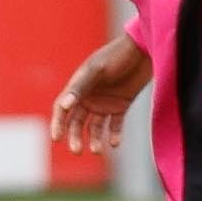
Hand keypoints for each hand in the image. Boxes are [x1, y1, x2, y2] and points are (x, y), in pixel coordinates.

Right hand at [49, 33, 152, 154]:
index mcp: (78, 87)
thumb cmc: (117, 56)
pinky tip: (114, 143)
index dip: (58, 124)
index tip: (57, 139)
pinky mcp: (121, 105)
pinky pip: (115, 125)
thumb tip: (62, 107)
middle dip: (75, 137)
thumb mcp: (96, 70)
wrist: (144, 50)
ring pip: (94, 127)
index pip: (62, 109)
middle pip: (76, 122)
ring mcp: (104, 102)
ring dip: (94, 139)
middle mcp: (89, 97)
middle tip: (77, 150)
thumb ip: (79, 87)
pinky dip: (114, 135)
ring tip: (98, 150)